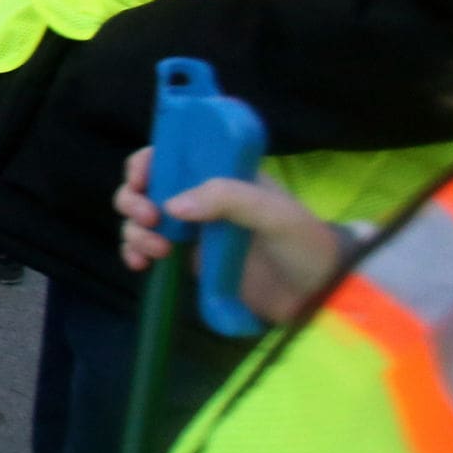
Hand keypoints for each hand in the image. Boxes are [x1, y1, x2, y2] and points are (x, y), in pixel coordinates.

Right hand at [114, 146, 347, 322]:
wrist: (319, 298)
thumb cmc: (304, 245)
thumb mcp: (275, 214)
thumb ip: (229, 199)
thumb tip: (171, 205)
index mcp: (223, 175)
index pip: (173, 154)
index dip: (148, 162)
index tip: (142, 180)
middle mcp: (202, 198)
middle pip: (147, 185)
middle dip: (134, 199)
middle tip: (149, 220)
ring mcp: (194, 230)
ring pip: (142, 218)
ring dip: (134, 230)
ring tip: (156, 251)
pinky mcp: (189, 261)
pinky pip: (148, 249)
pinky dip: (134, 252)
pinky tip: (140, 265)